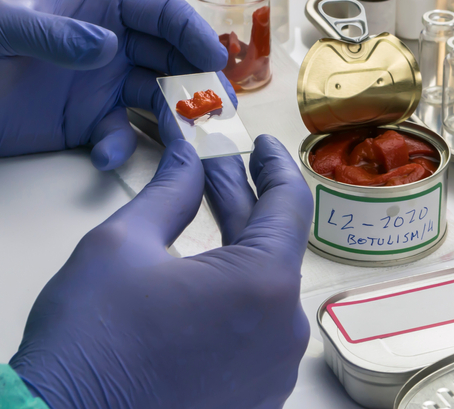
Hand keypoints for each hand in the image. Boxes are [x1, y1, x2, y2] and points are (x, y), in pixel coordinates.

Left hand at [0, 0, 226, 169]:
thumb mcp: (4, 30)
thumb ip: (55, 34)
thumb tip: (108, 46)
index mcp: (101, 5)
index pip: (163, 14)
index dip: (194, 35)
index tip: (215, 62)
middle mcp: (114, 42)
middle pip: (175, 58)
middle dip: (201, 82)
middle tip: (220, 108)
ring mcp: (106, 83)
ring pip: (160, 98)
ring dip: (178, 119)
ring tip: (187, 141)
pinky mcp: (91, 121)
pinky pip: (123, 133)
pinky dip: (120, 146)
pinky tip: (104, 155)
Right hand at [10, 135, 312, 408]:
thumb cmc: (90, 339)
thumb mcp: (122, 243)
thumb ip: (170, 191)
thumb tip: (189, 159)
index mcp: (264, 284)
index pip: (289, 204)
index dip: (274, 165)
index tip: (262, 144)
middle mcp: (285, 330)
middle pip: (274, 247)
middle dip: (244, 202)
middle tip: (216, 169)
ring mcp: (275, 371)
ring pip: (266, 291)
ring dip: (241, 251)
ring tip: (209, 217)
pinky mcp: (258, 398)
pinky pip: (258, 334)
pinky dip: (238, 299)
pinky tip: (208, 280)